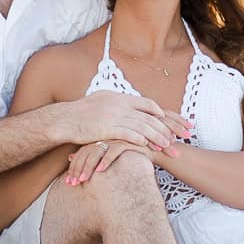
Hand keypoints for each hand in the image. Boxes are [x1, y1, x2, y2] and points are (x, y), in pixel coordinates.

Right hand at [55, 90, 190, 151]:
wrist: (64, 118)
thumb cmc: (82, 112)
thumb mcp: (102, 100)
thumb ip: (117, 103)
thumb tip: (129, 105)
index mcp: (120, 97)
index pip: (149, 104)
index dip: (164, 114)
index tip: (175, 123)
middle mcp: (120, 104)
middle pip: (150, 117)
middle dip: (167, 128)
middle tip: (179, 138)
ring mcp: (113, 116)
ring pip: (141, 126)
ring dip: (156, 136)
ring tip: (168, 146)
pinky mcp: (105, 128)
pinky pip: (127, 133)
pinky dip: (139, 139)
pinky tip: (148, 146)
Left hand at [64, 138, 142, 186]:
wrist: (152, 146)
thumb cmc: (125, 150)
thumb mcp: (105, 152)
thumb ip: (89, 153)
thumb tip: (70, 156)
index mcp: (98, 136)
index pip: (81, 152)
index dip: (73, 167)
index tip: (69, 182)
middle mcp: (105, 135)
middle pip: (86, 152)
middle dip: (77, 169)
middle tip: (72, 183)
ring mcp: (116, 137)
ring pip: (96, 151)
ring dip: (88, 167)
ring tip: (83, 180)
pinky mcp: (128, 141)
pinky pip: (114, 150)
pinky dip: (106, 161)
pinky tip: (100, 171)